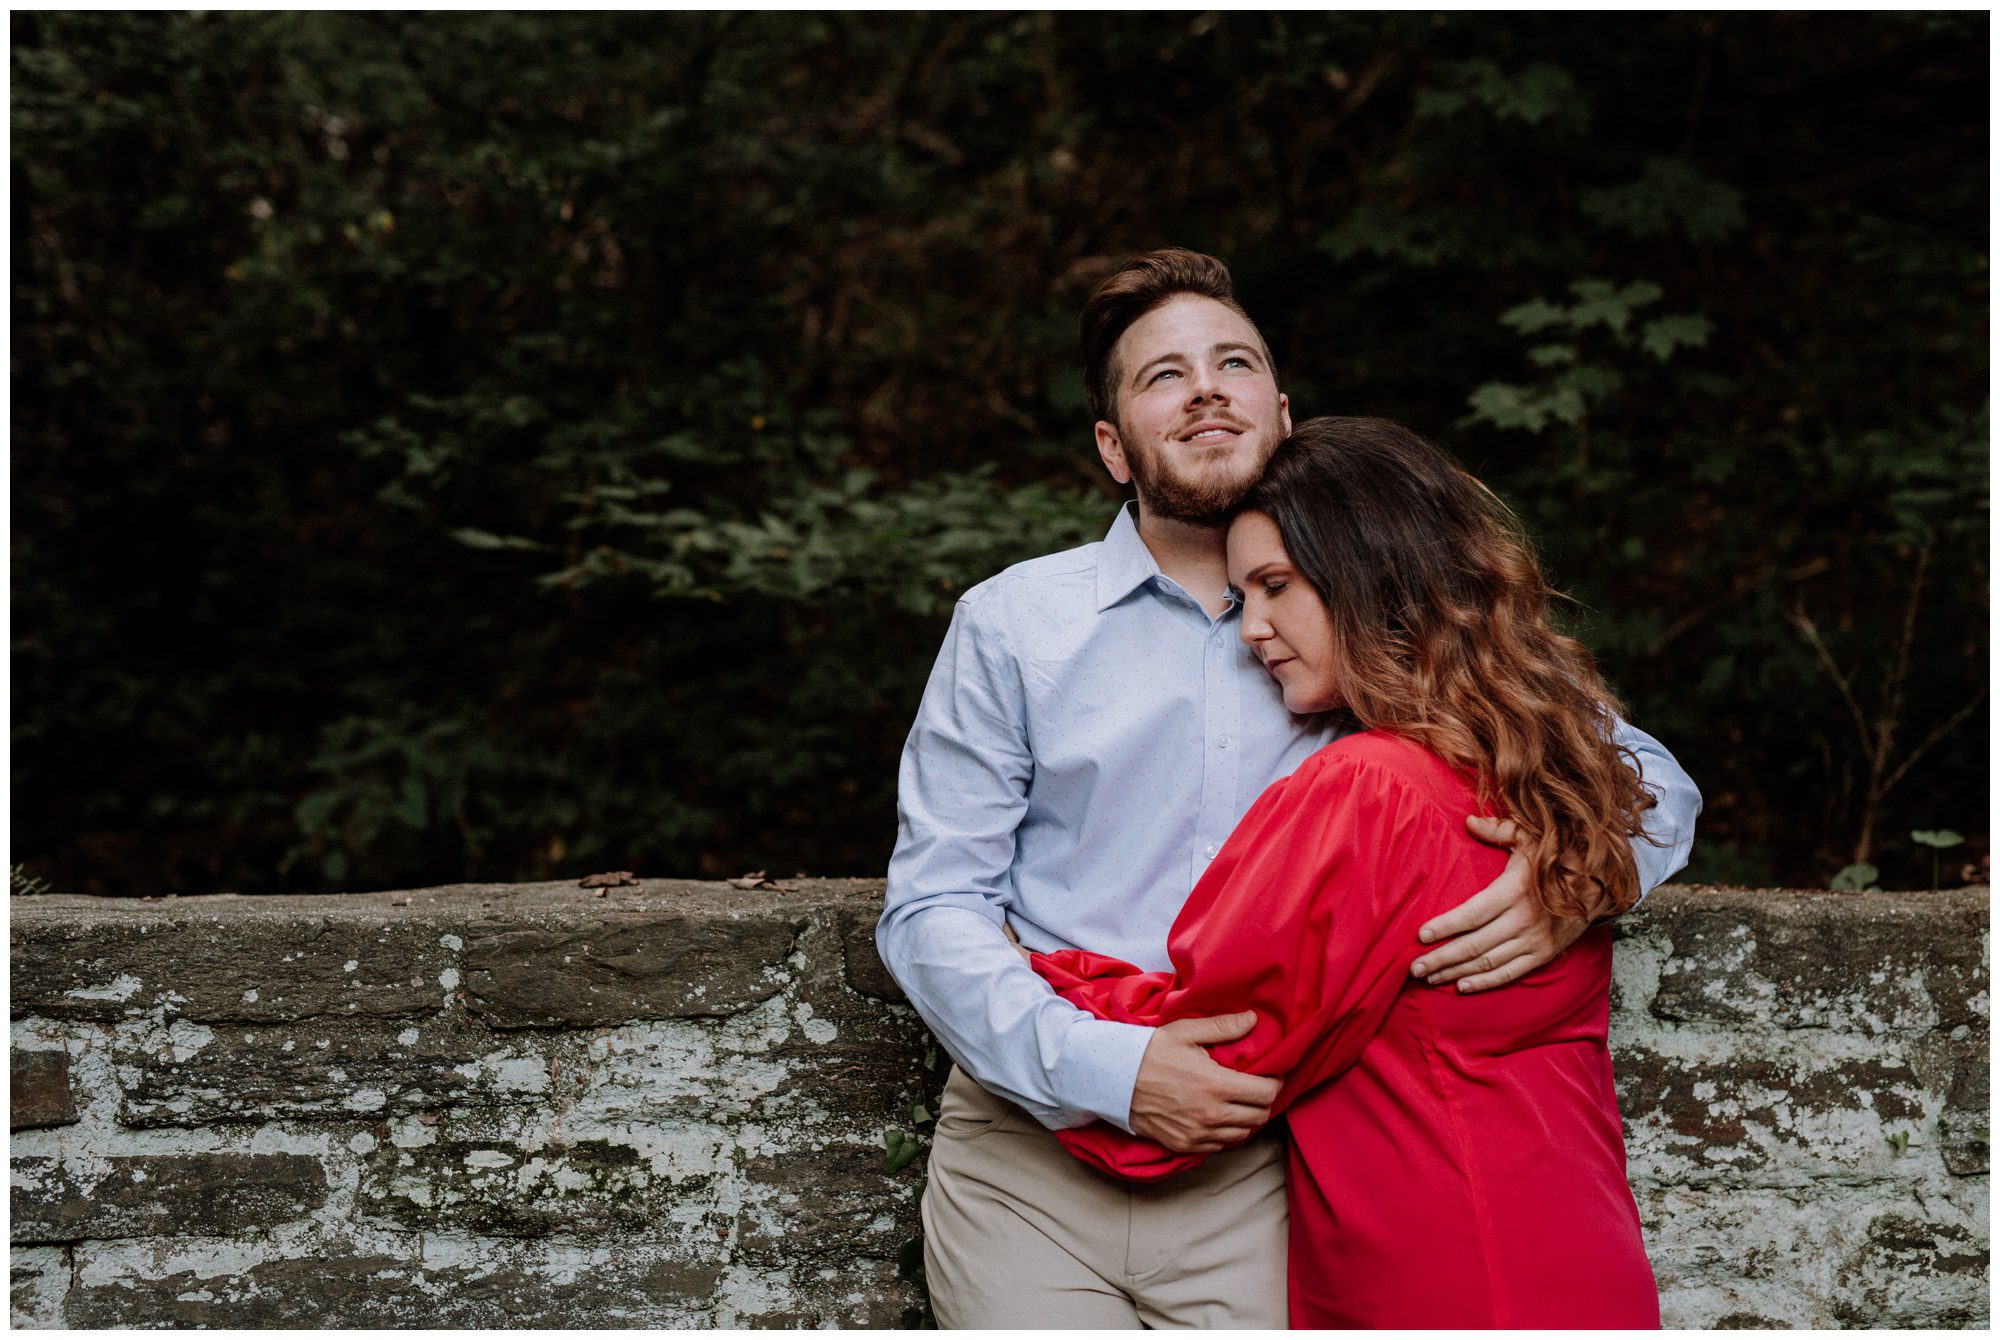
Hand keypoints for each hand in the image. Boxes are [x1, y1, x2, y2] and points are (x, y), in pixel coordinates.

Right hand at [1128, 1012, 1281, 1153]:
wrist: (1114, 1079)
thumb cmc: (1150, 1052)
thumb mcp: (1186, 1032)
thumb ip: (1223, 1027)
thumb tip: (1253, 1020)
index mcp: (1216, 1085)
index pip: (1265, 1093)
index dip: (1275, 1083)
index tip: (1272, 1075)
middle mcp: (1211, 1115)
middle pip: (1259, 1117)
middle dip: (1264, 1101)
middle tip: (1257, 1088)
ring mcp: (1198, 1134)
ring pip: (1242, 1134)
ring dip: (1246, 1119)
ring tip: (1239, 1102)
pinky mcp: (1185, 1145)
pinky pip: (1219, 1146)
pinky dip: (1226, 1133)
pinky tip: (1219, 1116)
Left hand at [1408, 816, 1587, 992]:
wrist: (1603, 880)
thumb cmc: (1560, 854)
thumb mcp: (1530, 836)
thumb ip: (1497, 830)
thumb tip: (1468, 821)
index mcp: (1514, 890)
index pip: (1472, 913)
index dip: (1445, 926)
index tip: (1421, 935)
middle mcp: (1523, 920)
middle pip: (1474, 944)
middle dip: (1441, 957)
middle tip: (1413, 968)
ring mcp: (1535, 940)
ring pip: (1488, 962)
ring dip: (1456, 971)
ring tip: (1429, 978)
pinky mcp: (1545, 954)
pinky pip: (1511, 973)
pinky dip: (1486, 982)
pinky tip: (1463, 985)